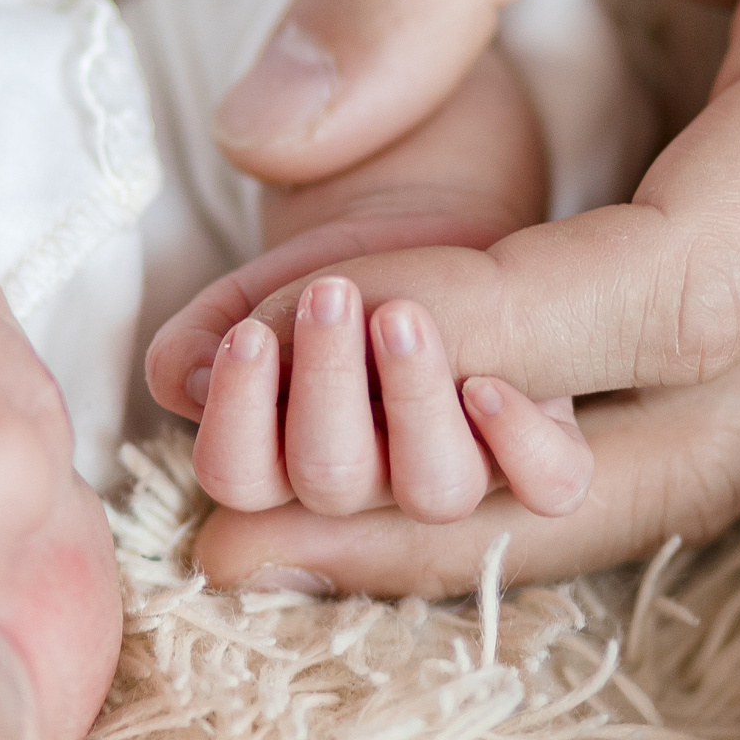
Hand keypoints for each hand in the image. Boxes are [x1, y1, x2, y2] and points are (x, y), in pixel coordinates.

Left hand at [177, 0, 739, 592]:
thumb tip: (270, 140)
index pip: (690, 284)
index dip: (482, 338)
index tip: (282, 343)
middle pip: (696, 438)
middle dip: (455, 508)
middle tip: (235, 545)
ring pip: (696, 453)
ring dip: (479, 510)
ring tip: (274, 533)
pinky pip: (692, 392)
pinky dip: (531, 435)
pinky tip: (386, 443)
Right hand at [191, 277, 590, 528]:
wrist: (426, 248)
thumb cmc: (332, 288)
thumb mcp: (251, 297)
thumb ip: (197, 338)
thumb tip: (190, 377)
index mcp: (283, 461)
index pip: (238, 479)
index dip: (237, 417)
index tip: (248, 334)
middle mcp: (369, 488)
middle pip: (330, 482)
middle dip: (324, 382)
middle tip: (331, 292)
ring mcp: (456, 474)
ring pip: (435, 491)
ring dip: (415, 402)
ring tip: (404, 314)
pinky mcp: (536, 450)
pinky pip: (549, 485)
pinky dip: (522, 441)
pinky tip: (488, 381)